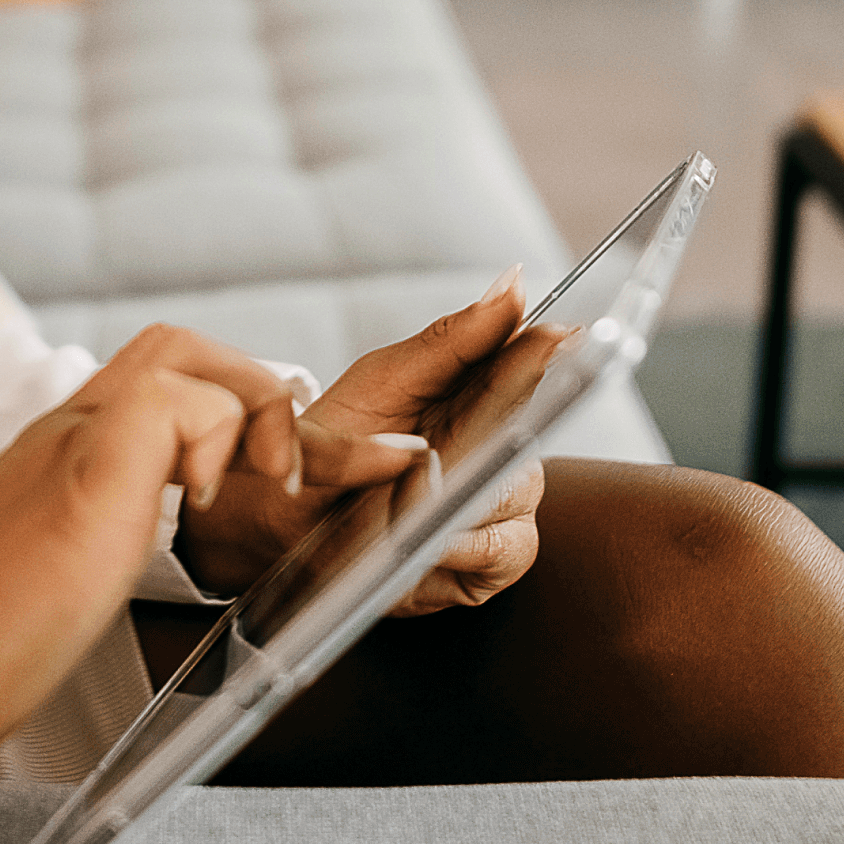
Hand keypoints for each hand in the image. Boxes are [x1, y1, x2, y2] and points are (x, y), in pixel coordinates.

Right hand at [0, 323, 416, 843]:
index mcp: (64, 464)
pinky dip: (225, 444)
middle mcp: (64, 434)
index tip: (300, 479)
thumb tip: (134, 589)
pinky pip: (183, 405)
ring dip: (263, 415)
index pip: (164, 394)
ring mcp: (72, 443)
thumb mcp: (51, 592)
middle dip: (266, 398)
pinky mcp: (86, 471)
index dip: (239, 421)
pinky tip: (215, 511)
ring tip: (286, 486)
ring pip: (190, 360)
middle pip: (180, 352)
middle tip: (320, 474)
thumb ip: (90, 563)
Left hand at [174, 270, 574, 611]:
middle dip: (488, 441)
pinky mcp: (492, 558)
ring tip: (406, 499)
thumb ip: (452, 340)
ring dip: (462, 497)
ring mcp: (501, 503)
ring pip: (518, 492)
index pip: (531, 364)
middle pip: (533, 433)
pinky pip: (504, 549)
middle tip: (436, 451)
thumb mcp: (383, 380)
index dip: (543, 352)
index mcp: (480, 392)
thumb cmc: (337, 441)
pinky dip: (463, 545)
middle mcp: (503, 446)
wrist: (289, 515)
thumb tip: (513, 285)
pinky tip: (429, 538)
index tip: (554, 337)